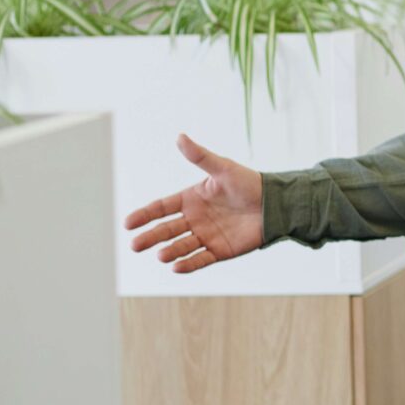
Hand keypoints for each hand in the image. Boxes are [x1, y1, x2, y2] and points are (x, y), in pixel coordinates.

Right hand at [125, 134, 263, 273]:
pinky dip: (188, 264)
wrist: (276, 204)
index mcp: (191, 199)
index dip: (144, 215)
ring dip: (169, 251)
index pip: (161, 207)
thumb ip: (200, 156)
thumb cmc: (250, 183)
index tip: (128, 223)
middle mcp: (195, 219)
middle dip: (150, 237)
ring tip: (160, 255)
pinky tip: (176, 268)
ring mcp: (206, 236)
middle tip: (135, 245)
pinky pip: (200, 259)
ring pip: (181, 246)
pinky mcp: (220, 250)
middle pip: (166, 229)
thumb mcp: (223, 168)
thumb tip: (180, 136)